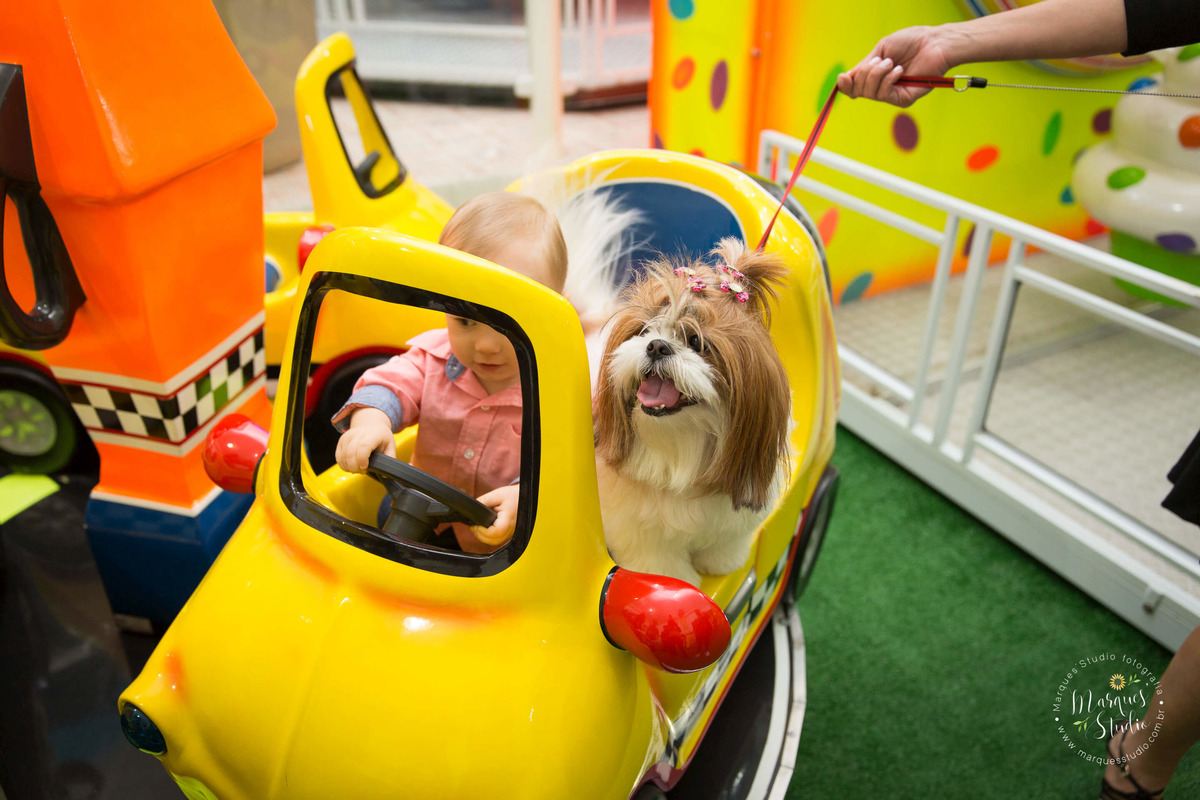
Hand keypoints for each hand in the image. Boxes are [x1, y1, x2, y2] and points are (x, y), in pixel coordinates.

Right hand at [335, 407, 394, 471]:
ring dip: (350, 467)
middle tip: (363, 470)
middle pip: (351, 454)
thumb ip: (390, 458)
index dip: (362, 460)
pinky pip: (338, 457)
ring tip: (358, 468)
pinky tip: (352, 466)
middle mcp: (357, 434)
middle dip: (356, 467)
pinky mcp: (341, 442)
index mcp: (372, 435)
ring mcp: (347, 437)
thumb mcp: (390, 445)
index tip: (365, 467)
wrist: (370, 424)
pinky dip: (344, 465)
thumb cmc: (381, 436)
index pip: (363, 447)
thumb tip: (385, 474)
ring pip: (343, 457)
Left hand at [470, 484, 519, 546]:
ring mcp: (511, 532)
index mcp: (508, 519)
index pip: (495, 532)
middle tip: (474, 526)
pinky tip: (485, 528)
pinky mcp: (510, 532)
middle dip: (481, 535)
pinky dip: (490, 537)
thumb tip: (472, 509)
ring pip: (496, 542)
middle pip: (494, 540)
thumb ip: (484, 501)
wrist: (525, 497)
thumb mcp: (497, 494)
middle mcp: (511, 529)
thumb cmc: (513, 496)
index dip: (483, 531)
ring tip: (478, 528)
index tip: (476, 524)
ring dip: (484, 537)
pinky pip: (499, 539)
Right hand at [836, 26, 956, 106]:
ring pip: (870, 93)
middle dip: (864, 74)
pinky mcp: (904, 99)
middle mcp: (883, 87)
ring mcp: (893, 95)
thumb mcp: (881, 50)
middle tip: (881, 60)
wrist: (934, 42)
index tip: (843, 77)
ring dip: (877, 74)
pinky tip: (899, 71)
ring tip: (892, 63)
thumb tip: (843, 80)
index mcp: (876, 75)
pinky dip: (888, 80)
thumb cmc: (911, 42)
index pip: (854, 88)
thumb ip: (863, 66)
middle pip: (859, 91)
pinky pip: (884, 95)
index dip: (846, 85)